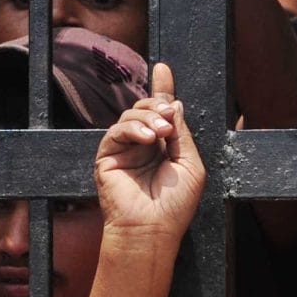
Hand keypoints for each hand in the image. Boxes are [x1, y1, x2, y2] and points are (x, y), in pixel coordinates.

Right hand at [93, 62, 207, 248]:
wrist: (153, 229)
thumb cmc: (175, 205)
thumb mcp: (190, 163)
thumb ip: (183, 133)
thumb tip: (176, 103)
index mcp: (164, 146)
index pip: (162, 112)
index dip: (163, 89)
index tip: (163, 68)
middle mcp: (143, 144)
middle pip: (147, 107)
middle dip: (160, 105)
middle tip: (170, 118)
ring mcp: (124, 149)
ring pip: (132, 114)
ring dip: (149, 117)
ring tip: (161, 133)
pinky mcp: (107, 155)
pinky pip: (116, 130)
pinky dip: (133, 128)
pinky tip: (147, 138)